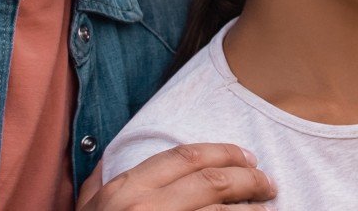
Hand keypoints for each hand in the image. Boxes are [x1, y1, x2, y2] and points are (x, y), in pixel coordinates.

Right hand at [78, 143, 275, 210]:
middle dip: (249, 178)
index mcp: (126, 190)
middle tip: (267, 183)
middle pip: (213, 181)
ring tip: (265, 209)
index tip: (247, 157)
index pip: (186, 157)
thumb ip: (99, 185)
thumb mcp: (89, 210)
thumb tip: (106, 164)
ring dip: (252, 209)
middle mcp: (146, 207)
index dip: (224, 153)